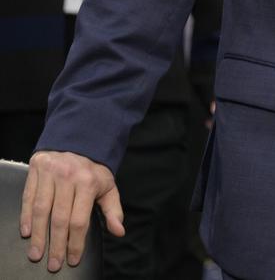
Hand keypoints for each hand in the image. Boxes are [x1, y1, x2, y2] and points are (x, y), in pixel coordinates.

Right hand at [20, 150, 125, 271]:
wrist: (78, 140)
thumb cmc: (93, 169)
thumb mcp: (108, 186)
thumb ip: (113, 209)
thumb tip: (119, 231)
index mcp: (89, 183)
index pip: (80, 220)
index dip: (76, 242)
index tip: (73, 259)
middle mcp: (69, 177)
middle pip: (59, 218)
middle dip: (56, 244)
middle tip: (53, 264)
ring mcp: (51, 172)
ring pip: (41, 210)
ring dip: (38, 235)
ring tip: (36, 254)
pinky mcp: (36, 169)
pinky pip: (28, 196)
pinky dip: (26, 216)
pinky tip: (27, 232)